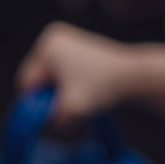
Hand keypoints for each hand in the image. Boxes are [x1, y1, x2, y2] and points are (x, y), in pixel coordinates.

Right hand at [16, 22, 130, 126]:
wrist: (137, 77)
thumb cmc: (105, 88)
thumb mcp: (72, 110)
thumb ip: (52, 121)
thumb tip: (45, 124)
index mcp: (48, 46)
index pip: (27, 82)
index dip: (38, 103)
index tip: (56, 115)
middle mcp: (54, 38)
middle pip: (39, 80)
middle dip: (51, 98)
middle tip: (70, 110)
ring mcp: (68, 42)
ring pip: (52, 80)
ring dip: (62, 95)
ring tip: (81, 102)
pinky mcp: (79, 50)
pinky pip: (65, 75)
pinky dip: (72, 88)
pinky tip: (87, 94)